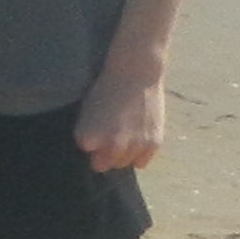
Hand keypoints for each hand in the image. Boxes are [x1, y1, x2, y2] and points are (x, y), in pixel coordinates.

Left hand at [75, 57, 164, 172]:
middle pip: (104, 164)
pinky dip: (139, 154)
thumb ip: (90, 135)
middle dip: (105, 153)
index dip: (91, 142)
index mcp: (88, 139)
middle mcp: (110, 147)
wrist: (135, 74)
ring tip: (125, 136)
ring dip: (122, 154)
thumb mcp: (87, 113)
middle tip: (111, 136)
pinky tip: (138, 139)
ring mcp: (132, 147)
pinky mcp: (152, 145)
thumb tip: (95, 152)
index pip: (87, 153)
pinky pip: (141, 163)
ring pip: (123, 164)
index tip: (95, 131)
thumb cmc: (106, 89)